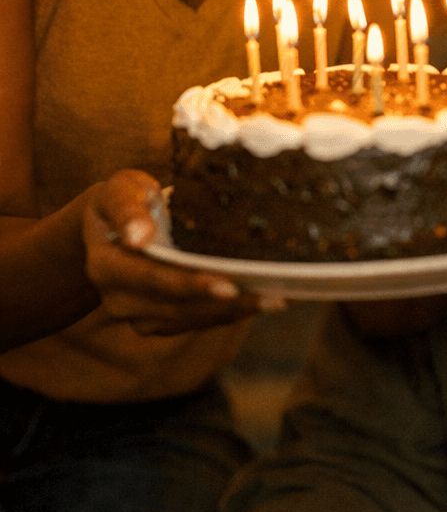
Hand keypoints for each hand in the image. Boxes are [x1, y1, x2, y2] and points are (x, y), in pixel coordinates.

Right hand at [82, 170, 282, 334]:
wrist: (113, 225)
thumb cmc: (125, 198)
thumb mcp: (121, 190)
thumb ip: (126, 208)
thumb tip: (137, 237)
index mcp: (106, 266)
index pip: (153, 278)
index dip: (191, 284)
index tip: (228, 286)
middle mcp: (118, 298)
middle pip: (176, 306)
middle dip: (224, 304)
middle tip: (269, 298)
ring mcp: (137, 313)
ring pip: (188, 319)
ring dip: (232, 312)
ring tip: (274, 300)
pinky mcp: (157, 319)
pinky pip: (194, 320)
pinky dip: (226, 313)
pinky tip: (259, 301)